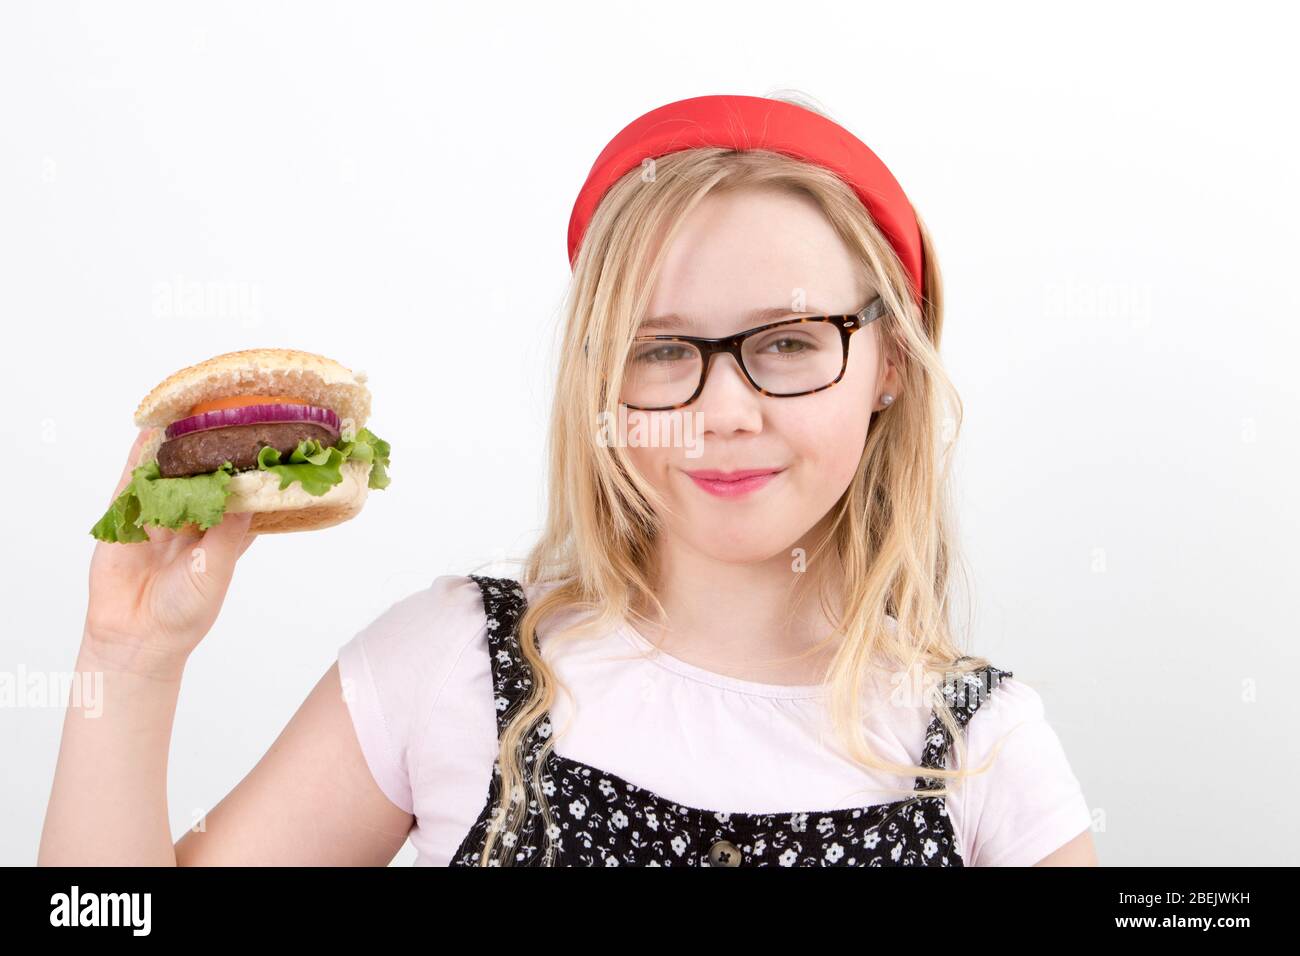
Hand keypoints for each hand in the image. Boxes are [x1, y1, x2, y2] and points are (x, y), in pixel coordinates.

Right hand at [84, 427, 257, 677]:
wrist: (136, 637)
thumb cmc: (185, 611)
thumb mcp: (215, 568)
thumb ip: (228, 530)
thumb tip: (250, 494)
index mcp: (223, 534)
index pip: (241, 494)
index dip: (251, 470)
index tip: (266, 442)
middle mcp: (193, 522)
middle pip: (204, 478)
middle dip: (213, 451)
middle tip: (226, 415)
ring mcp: (159, 518)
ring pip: (169, 475)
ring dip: (176, 448)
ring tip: (189, 412)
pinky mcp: (126, 520)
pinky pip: (132, 483)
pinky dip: (139, 458)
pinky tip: (148, 434)